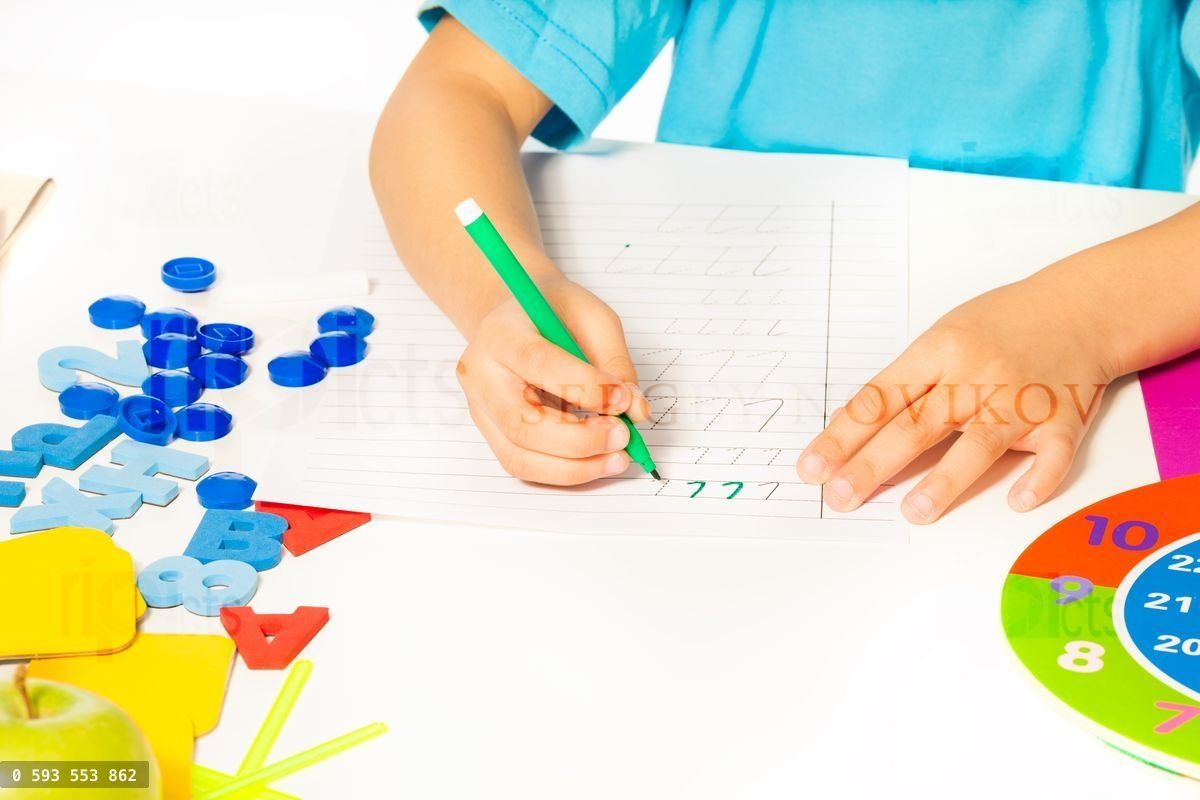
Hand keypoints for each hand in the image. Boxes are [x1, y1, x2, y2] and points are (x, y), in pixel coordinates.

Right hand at [458, 277, 651, 484]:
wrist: (515, 319)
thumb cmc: (552, 314)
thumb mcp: (591, 316)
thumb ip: (615, 361)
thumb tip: (636, 411)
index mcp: (501, 334)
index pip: (538, 363)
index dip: (585, 387)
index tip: (624, 399)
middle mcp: (480, 375)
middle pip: (521, 423)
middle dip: (579, 439)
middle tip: (623, 436)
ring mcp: (481, 410)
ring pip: (519, 456)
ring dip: (574, 467)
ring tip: (616, 458)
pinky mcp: (491, 435)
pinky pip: (524, 466)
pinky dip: (564, 473)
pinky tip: (595, 462)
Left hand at [796, 273, 1120, 522]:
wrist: (1081, 306)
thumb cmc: (1001, 325)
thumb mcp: (943, 336)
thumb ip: (903, 382)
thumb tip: (850, 428)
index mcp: (938, 351)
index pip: (879, 399)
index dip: (842, 436)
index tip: (812, 468)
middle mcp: (975, 376)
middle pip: (917, 425)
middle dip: (873, 464)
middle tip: (840, 498)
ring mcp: (1021, 399)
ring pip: (978, 443)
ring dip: (946, 479)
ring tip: (913, 512)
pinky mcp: (1064, 420)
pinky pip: (1050, 455)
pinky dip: (1036, 479)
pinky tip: (1015, 501)